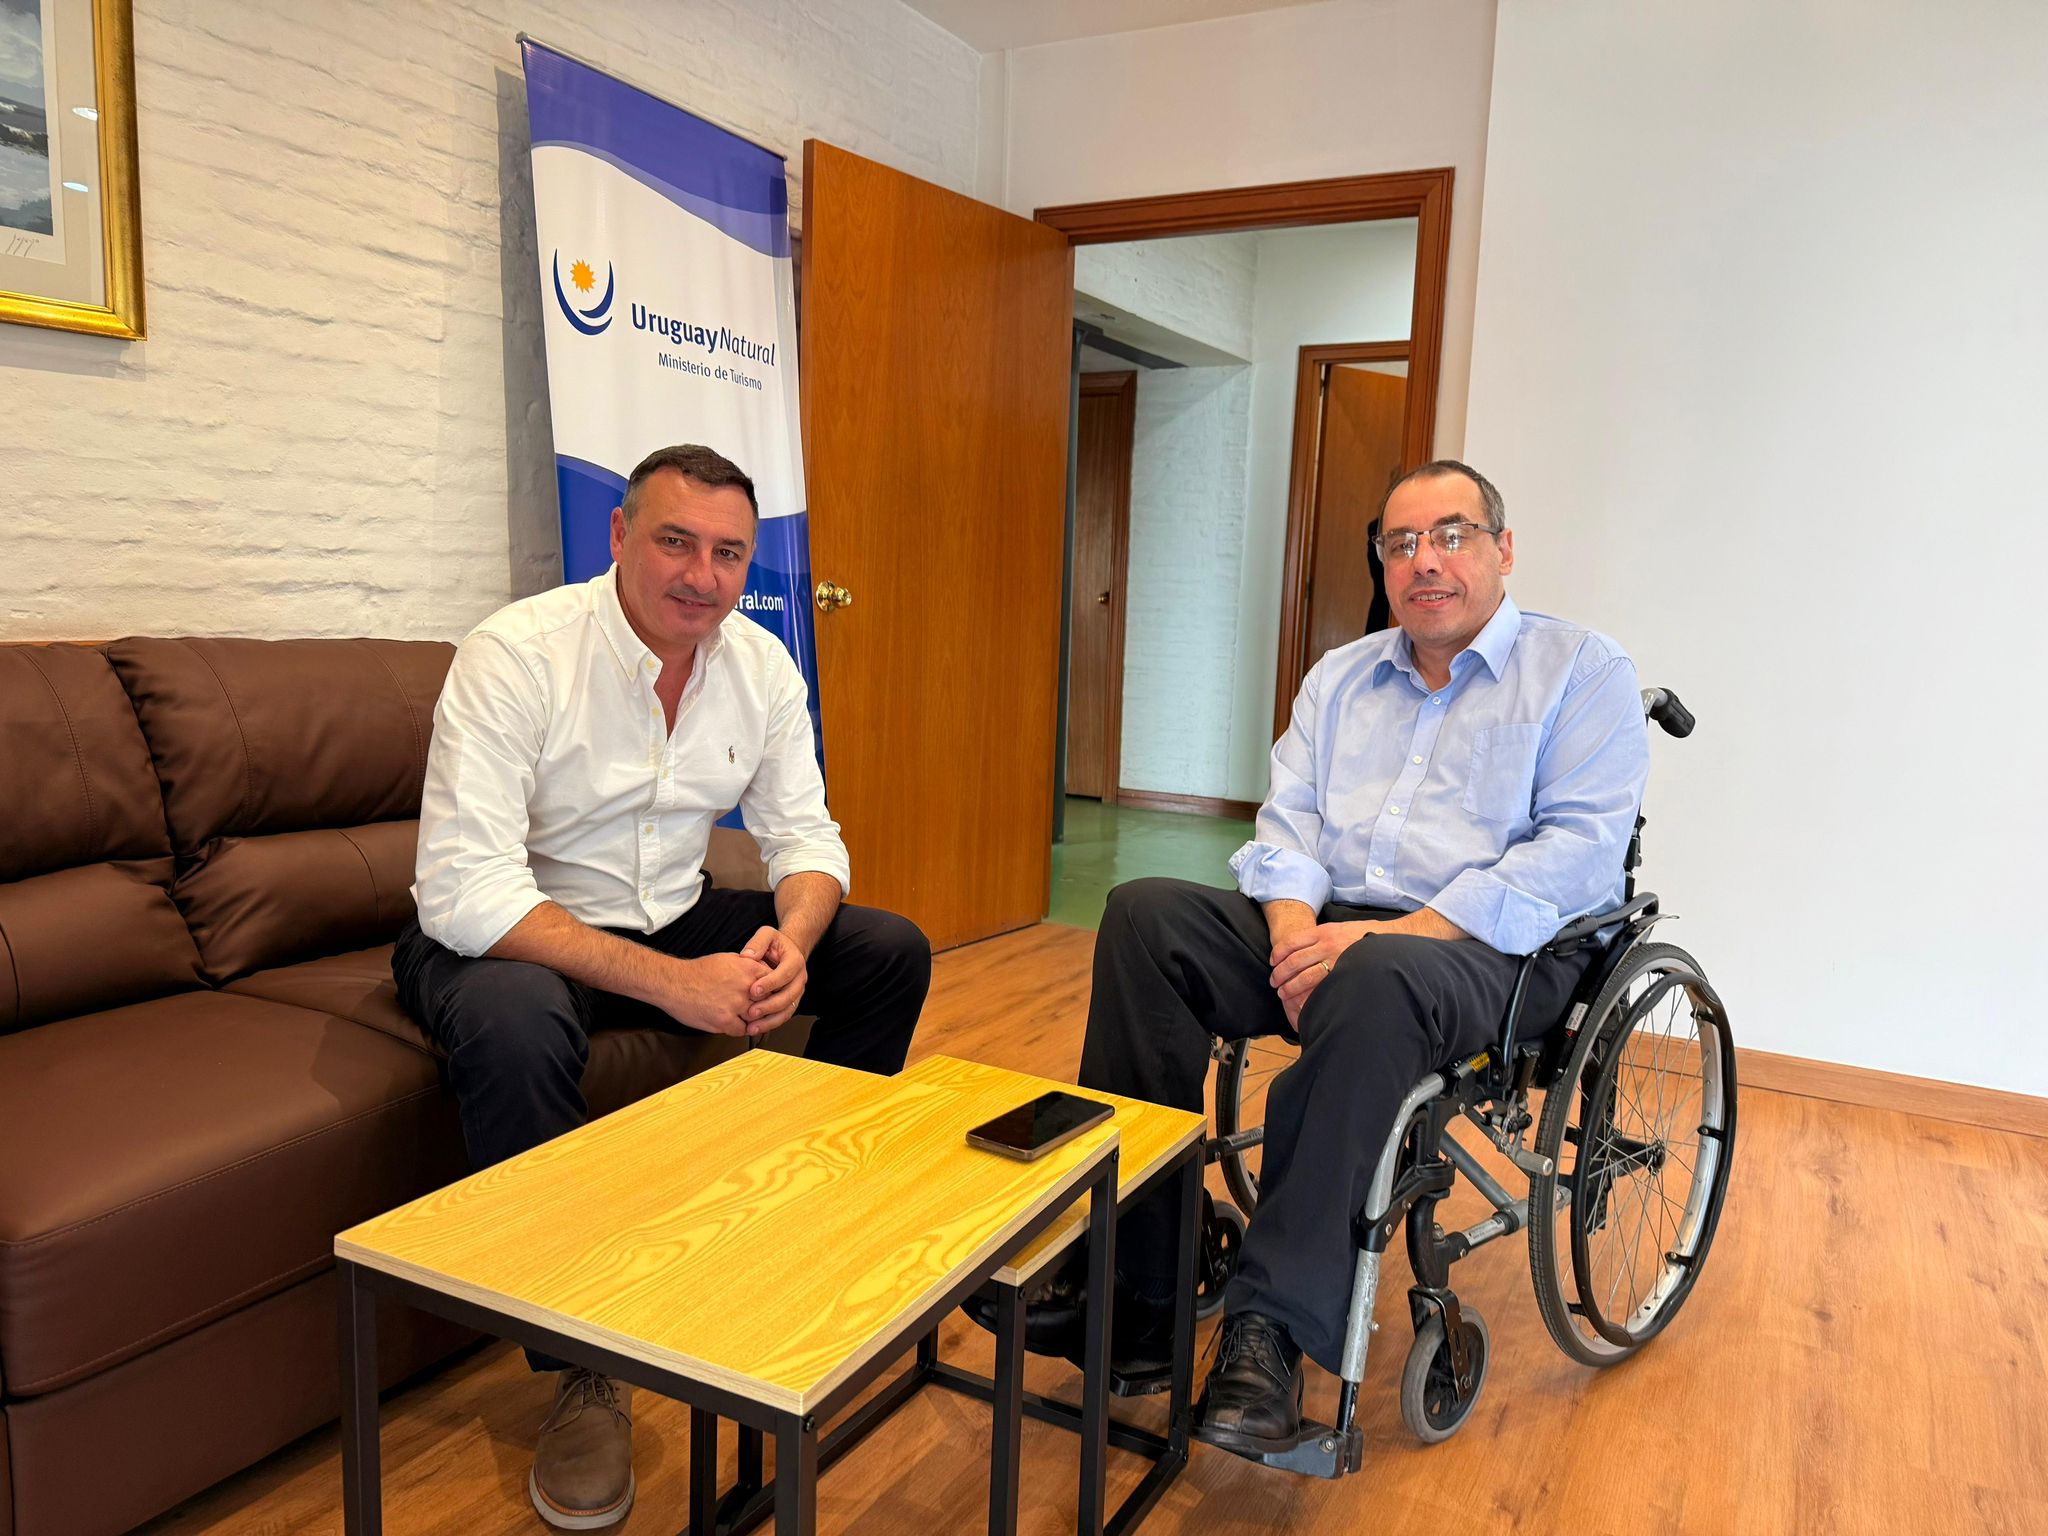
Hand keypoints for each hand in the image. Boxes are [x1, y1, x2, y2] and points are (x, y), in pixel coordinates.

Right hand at [664, 953, 770, 1035]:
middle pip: (767, 1001)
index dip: (771, 990)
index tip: (768, 995)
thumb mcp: (728, 959)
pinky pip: (741, 1030)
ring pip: (756, 1018)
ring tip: (743, 1017)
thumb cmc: (697, 971)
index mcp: (748, 969)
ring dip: (751, 1019)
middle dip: (763, 1006)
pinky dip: (738, 1028)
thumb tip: (762, 972)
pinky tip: (732, 1023)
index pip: (774, 982)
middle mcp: (745, 986)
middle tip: (758, 1009)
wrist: (674, 983)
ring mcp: (736, 1004)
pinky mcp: (724, 1020)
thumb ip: (748, 966)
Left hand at [738, 925, 808, 1035]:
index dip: (770, 983)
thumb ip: (757, 943)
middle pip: (788, 996)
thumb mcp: (767, 935)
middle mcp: (799, 978)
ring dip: (770, 1020)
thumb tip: (747, 955)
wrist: (788, 950)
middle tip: (752, 1011)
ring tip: (752, 1027)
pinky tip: (756, 1028)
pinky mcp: (791, 1001)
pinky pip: (783, 1015)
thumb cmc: (776, 944)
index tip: (754, 990)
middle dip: (769, 1005)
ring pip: (787, 1010)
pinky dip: (771, 1023)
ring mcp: (797, 992)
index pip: (785, 974)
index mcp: (795, 961)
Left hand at [1269, 920, 1386, 1024]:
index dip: (1278, 953)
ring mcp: (1336, 959)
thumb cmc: (1367, 935)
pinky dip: (1307, 995)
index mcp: (1324, 931)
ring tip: (1283, 993)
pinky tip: (1301, 1001)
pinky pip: (1319, 986)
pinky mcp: (1343, 973)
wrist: (1393, 939)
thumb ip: (1324, 936)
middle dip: (1280, 973)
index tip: (1272, 962)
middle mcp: (1327, 944)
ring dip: (1289, 987)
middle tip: (1274, 982)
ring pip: (1303, 976)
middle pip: (1293, 960)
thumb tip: (1304, 946)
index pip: (1291, 942)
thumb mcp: (1342, 928)